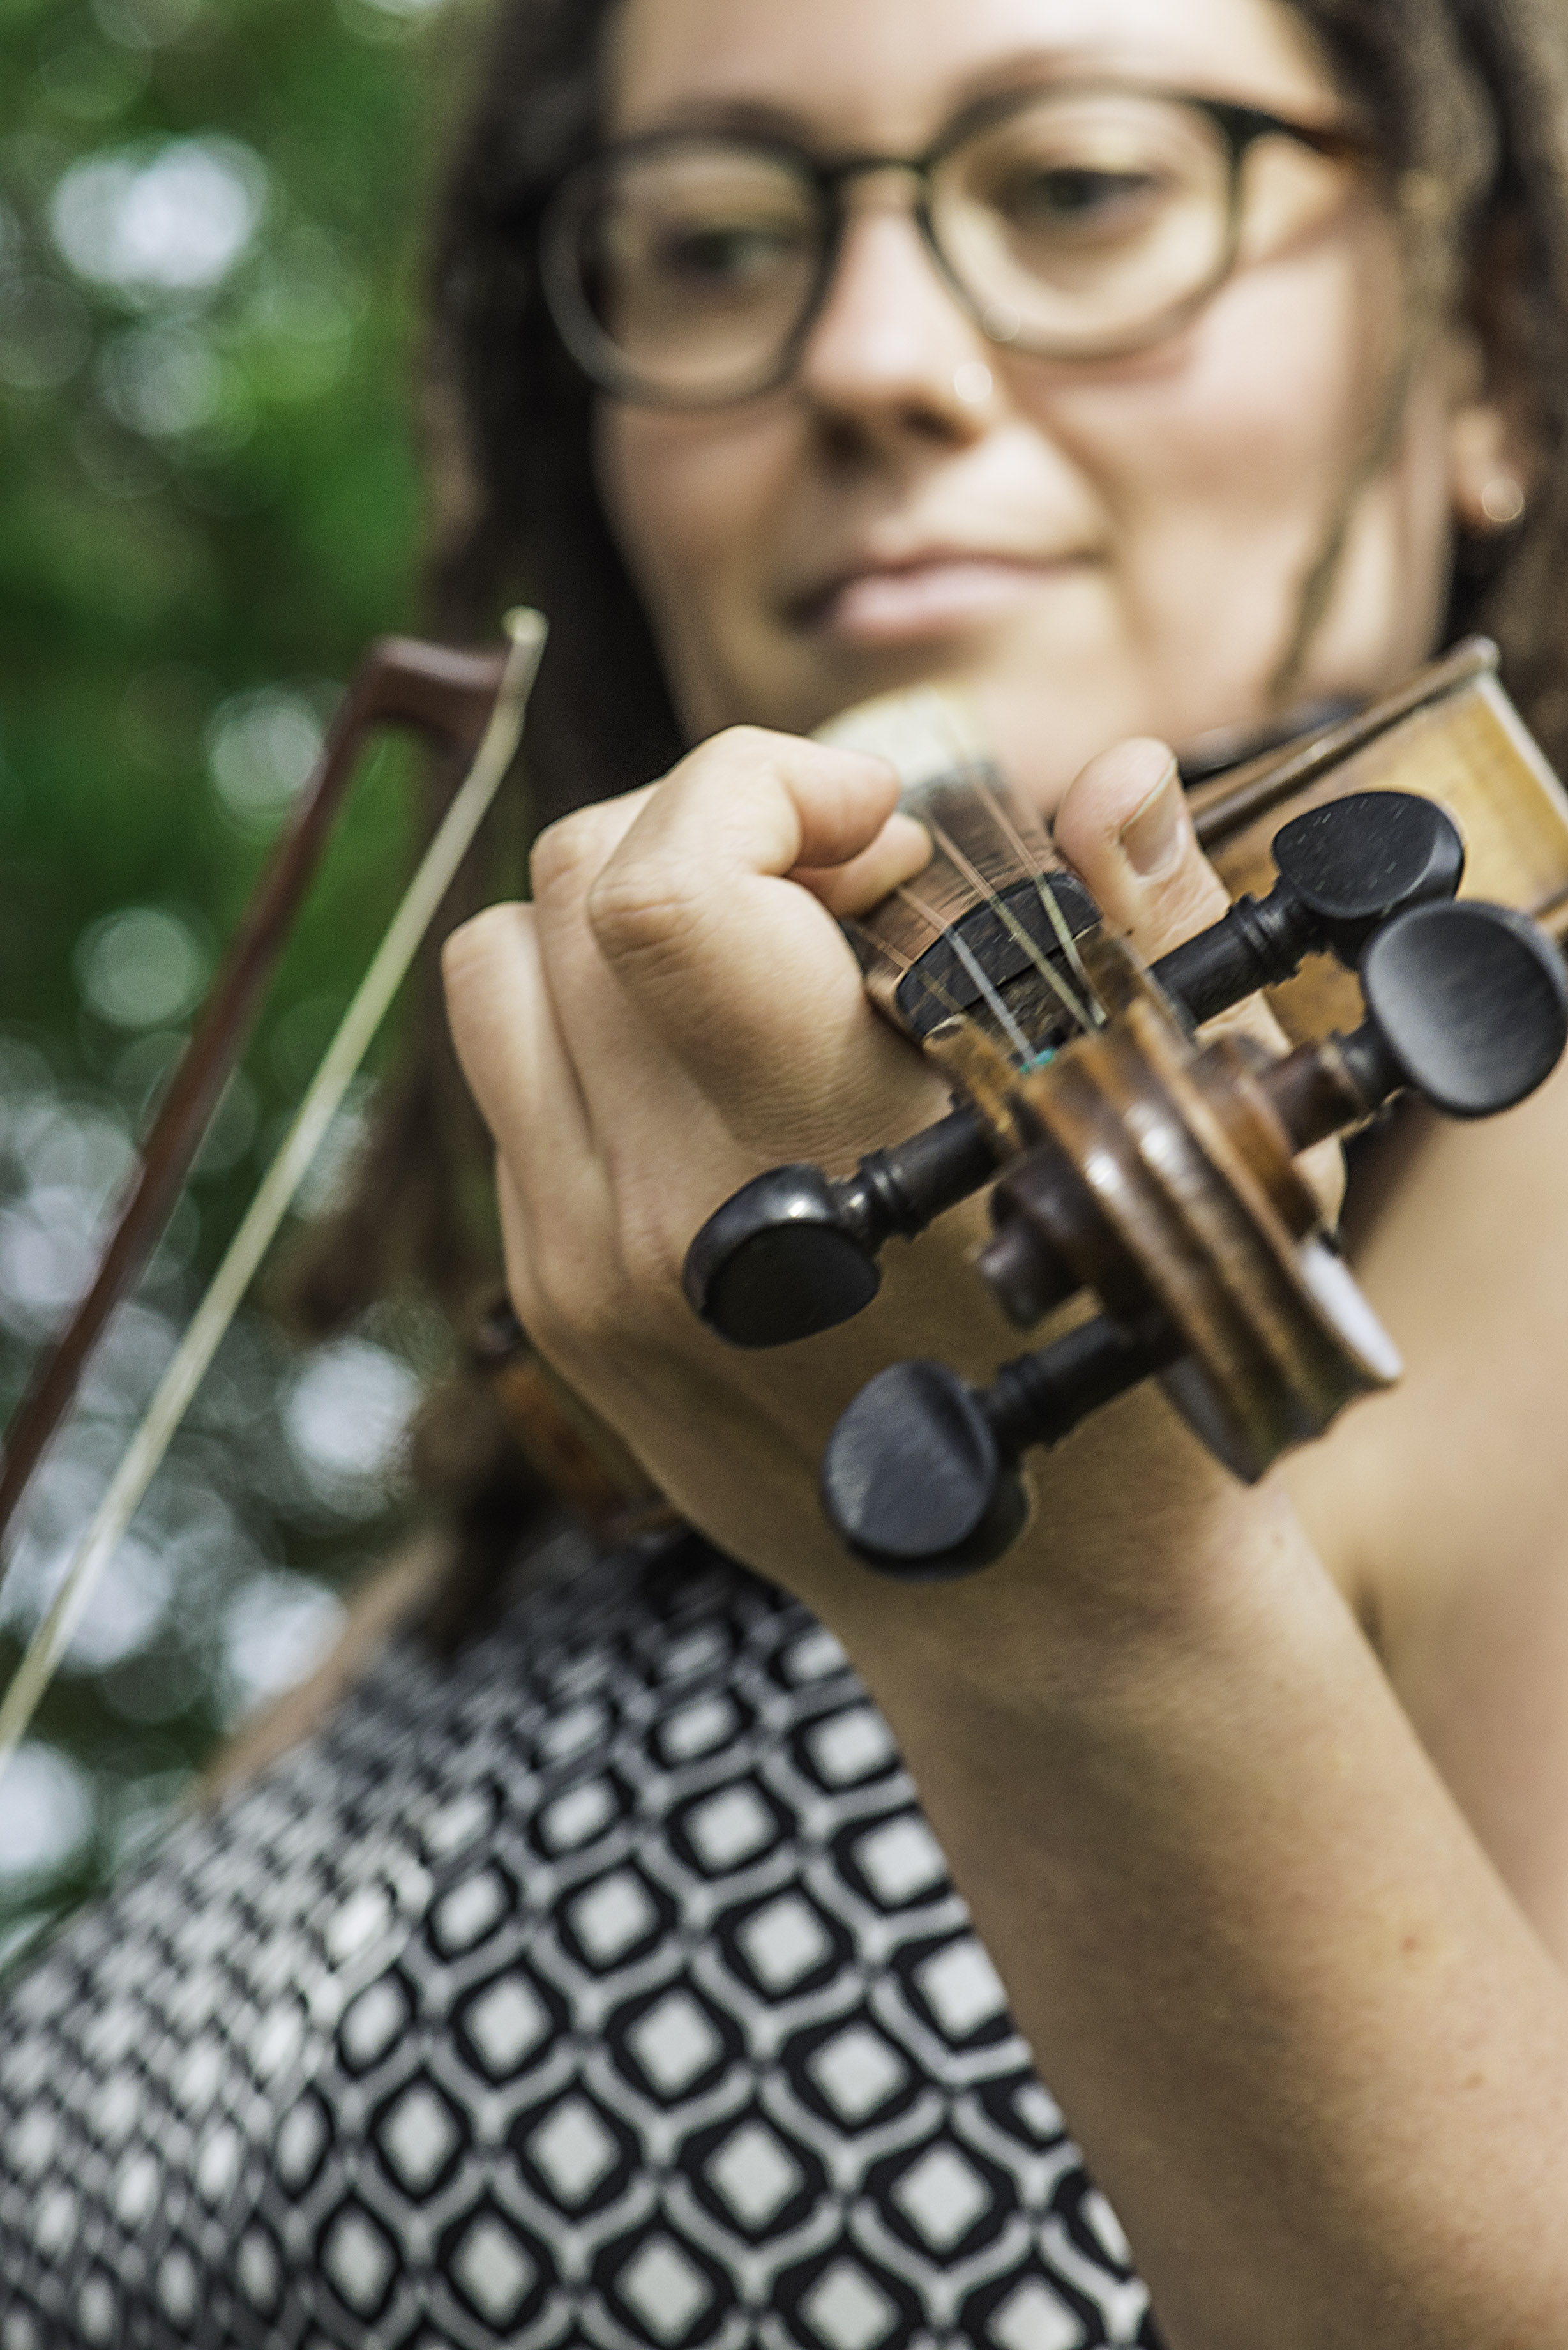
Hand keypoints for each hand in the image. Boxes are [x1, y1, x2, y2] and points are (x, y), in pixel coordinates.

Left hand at [442, 724, 1303, 1647]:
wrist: (1039, 1600)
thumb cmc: (1133, 1361)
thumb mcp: (1177, 1145)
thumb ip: (1139, 932)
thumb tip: (1114, 777)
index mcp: (821, 1154)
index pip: (661, 888)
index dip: (761, 784)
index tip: (885, 824)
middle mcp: (663, 1213)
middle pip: (571, 887)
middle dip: (707, 817)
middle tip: (844, 875)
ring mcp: (583, 1268)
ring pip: (500, 971)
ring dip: (623, 910)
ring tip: (767, 951)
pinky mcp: (554, 1306)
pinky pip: (513, 1085)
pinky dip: (598, 1022)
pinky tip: (730, 1071)